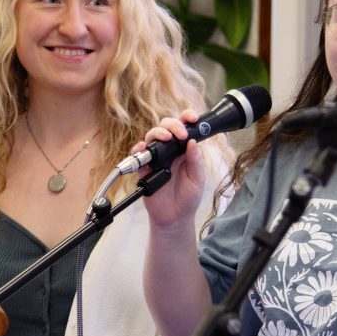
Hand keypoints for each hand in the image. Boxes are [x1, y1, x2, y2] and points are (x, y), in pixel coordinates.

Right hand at [138, 111, 207, 232]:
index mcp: (185, 151)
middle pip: (166, 127)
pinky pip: (138, 154)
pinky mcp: (144, 168)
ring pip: (152, 137)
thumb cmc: (188, 198)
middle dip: (172, 125)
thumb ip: (195, 161)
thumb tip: (193, 142)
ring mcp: (156, 158)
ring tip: (166, 138)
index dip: (187, 118)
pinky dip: (139, 149)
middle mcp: (170, 151)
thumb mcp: (198, 179)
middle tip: (179, 134)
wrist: (174, 217)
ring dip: (158, 133)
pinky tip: (144, 148)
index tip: (192, 118)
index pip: (185, 128)